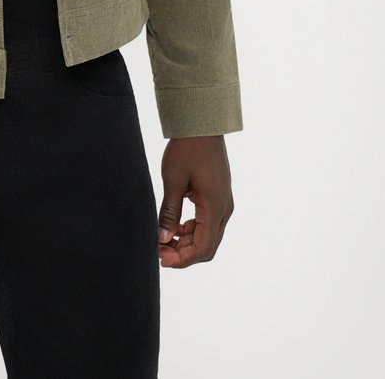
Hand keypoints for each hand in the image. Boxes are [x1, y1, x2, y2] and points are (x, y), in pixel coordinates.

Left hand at [157, 135, 233, 267]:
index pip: (203, 248)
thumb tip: (163, 239)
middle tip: (160, 252)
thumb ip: (169, 212)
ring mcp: (224, 203)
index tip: (162, 260)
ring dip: (188, 242)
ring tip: (163, 240)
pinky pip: (208, 223)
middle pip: (208, 246)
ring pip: (208, 236)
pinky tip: (175, 226)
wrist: (202, 124)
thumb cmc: (187, 148)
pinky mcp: (219, 197)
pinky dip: (192, 230)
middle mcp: (224, 209)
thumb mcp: (173, 180)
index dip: (182, 259)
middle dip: (184, 254)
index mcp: (215, 207)